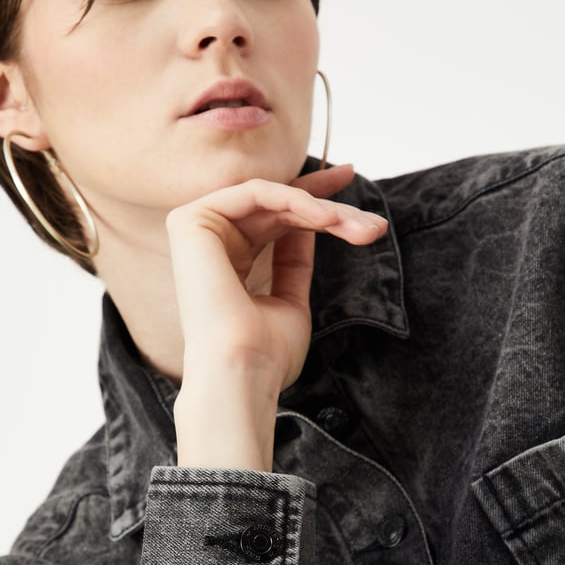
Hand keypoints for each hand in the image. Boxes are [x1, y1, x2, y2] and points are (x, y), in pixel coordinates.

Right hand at [166, 166, 387, 468]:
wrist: (243, 371)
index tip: (355, 195)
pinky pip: (256, 192)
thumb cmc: (267, 354)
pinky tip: (328, 219)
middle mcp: (208, 244)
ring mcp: (196, 230)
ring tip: (359, 230)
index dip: (315, 202)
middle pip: (277, 206)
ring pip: (273, 198)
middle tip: (373, 224)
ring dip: (323, 209)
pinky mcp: (192, 219)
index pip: (273, 220)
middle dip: (331, 208)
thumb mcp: (291, 301)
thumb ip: (294, 261)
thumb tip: (317, 221)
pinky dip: (297, 200)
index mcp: (227, 263)